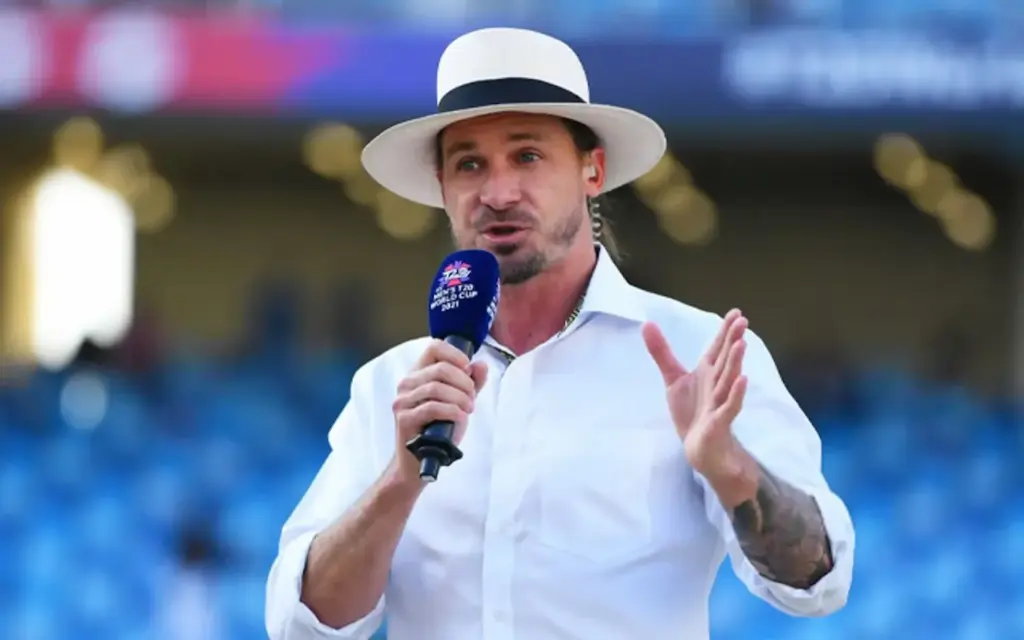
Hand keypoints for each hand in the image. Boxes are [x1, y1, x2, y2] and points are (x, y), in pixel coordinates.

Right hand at [390, 339, 487, 483]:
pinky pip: (432, 407)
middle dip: (464, 383)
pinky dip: (452, 411)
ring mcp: (402, 401)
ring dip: (460, 398)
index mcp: (418, 374)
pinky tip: (460, 417)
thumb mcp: (459, 403)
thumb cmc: (438, 431)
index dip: (456, 355)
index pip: (434, 348)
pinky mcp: (404, 419)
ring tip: (467, 409)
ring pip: (437, 387)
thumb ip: (471, 384)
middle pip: (440, 368)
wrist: (420, 462)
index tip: (469, 370)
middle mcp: (406, 384)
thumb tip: (481, 365)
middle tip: (472, 398)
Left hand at [642, 309, 748, 477]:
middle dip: (733, 340)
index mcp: (708, 371)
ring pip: (729, 379)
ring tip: (742, 344)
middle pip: (726, 359)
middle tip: (743, 321)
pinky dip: (736, 394)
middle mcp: (716, 383)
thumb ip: (661, 352)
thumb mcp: (673, 378)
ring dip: (736, 362)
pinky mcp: (720, 421)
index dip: (725, 331)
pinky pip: (730, 406)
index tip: (736, 312)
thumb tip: (647, 323)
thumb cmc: (691, 411)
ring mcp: (720, 401)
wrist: (698, 447)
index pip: (718, 347)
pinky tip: (743, 380)